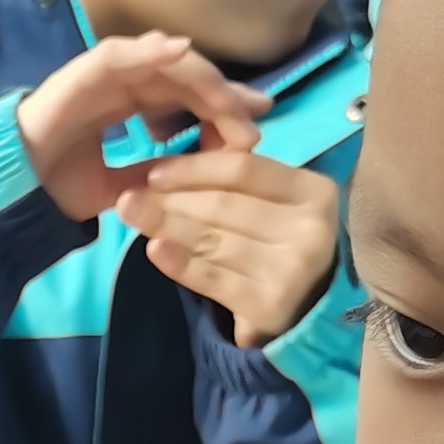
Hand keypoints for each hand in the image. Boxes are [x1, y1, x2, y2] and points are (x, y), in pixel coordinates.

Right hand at [16, 33, 265, 225]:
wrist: (10, 190)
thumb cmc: (54, 187)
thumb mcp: (122, 188)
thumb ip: (157, 175)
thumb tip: (199, 174)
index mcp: (128, 104)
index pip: (187, 98)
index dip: (222, 110)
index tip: (255, 131)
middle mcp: (122, 83)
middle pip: (185, 77)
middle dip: (223, 95)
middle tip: (257, 116)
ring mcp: (103, 73)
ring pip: (165, 62)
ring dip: (201, 77)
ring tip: (231, 97)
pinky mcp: (83, 70)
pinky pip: (122, 53)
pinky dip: (152, 50)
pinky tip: (182, 52)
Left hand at [111, 149, 340, 348]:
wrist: (312, 306)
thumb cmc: (285, 241)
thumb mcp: (275, 200)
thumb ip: (239, 173)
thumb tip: (191, 137)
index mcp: (313, 190)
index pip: (242, 168)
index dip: (193, 167)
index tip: (155, 172)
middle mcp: (309, 228)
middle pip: (223, 205)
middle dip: (170, 199)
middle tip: (130, 197)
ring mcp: (292, 270)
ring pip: (214, 240)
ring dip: (166, 226)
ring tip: (132, 216)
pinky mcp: (269, 306)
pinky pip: (213, 278)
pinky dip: (180, 263)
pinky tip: (154, 250)